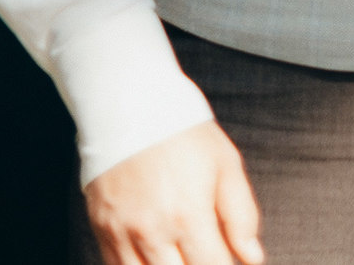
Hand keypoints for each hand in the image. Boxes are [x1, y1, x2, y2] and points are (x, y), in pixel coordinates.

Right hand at [85, 121, 264, 264]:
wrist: (130, 104)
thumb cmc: (183, 133)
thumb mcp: (226, 165)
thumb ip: (242, 216)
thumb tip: (252, 257)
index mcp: (188, 214)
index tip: (227, 259)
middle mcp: (153, 229)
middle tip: (201, 253)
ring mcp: (122, 232)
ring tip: (179, 254)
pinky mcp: (101, 228)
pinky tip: (154, 256)